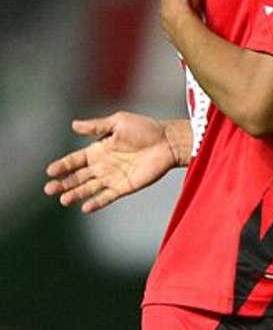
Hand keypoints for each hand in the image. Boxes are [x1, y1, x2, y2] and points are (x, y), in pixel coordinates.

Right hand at [43, 112, 178, 212]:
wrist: (167, 141)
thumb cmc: (145, 128)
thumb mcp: (118, 122)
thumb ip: (96, 126)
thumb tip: (73, 124)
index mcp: (98, 150)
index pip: (75, 160)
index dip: (62, 166)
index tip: (50, 171)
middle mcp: (102, 166)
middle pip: (77, 177)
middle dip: (63, 183)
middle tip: (49, 189)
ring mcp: (112, 177)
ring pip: (89, 188)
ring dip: (76, 194)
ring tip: (63, 199)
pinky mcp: (124, 186)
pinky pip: (107, 197)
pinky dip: (96, 203)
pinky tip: (85, 207)